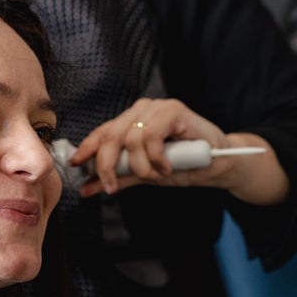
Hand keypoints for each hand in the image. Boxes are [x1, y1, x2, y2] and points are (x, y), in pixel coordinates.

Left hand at [71, 98, 284, 202]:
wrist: (220, 165)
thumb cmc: (184, 166)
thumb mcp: (146, 175)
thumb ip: (119, 178)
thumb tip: (87, 188)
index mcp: (132, 121)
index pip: (103, 131)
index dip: (87, 148)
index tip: (76, 165)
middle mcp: (142, 110)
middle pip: (111, 134)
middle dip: (106, 164)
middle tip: (112, 187)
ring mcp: (158, 108)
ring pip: (130, 137)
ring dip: (140, 165)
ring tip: (156, 174)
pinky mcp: (174, 110)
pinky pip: (151, 135)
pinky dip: (156, 157)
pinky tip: (167, 166)